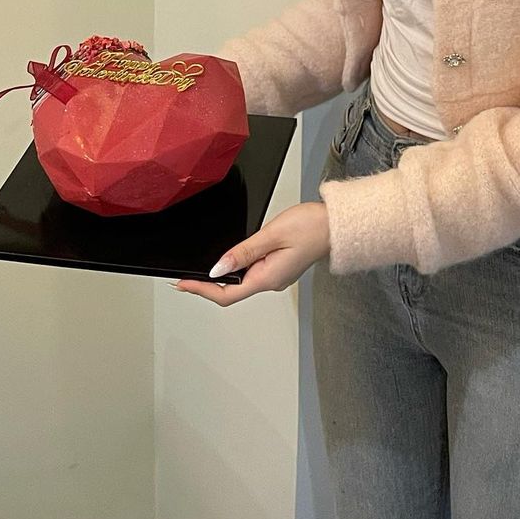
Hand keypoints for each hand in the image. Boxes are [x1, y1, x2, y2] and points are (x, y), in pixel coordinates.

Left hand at [169, 201, 329, 306]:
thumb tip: (218, 268)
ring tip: (203, 266)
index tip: (182, 284)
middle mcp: (272, 282)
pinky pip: (253, 272)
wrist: (337, 226)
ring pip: (242, 281)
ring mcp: (277, 276)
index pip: (226, 293)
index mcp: (268, 278)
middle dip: (207, 284)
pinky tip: (231, 258)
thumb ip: (243, 251)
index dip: (201, 289)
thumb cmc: (311, 227)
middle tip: (186, 276)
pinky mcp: (281, 267)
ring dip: (223, 275)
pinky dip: (237, 267)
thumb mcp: (271, 234)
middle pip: (232, 290)